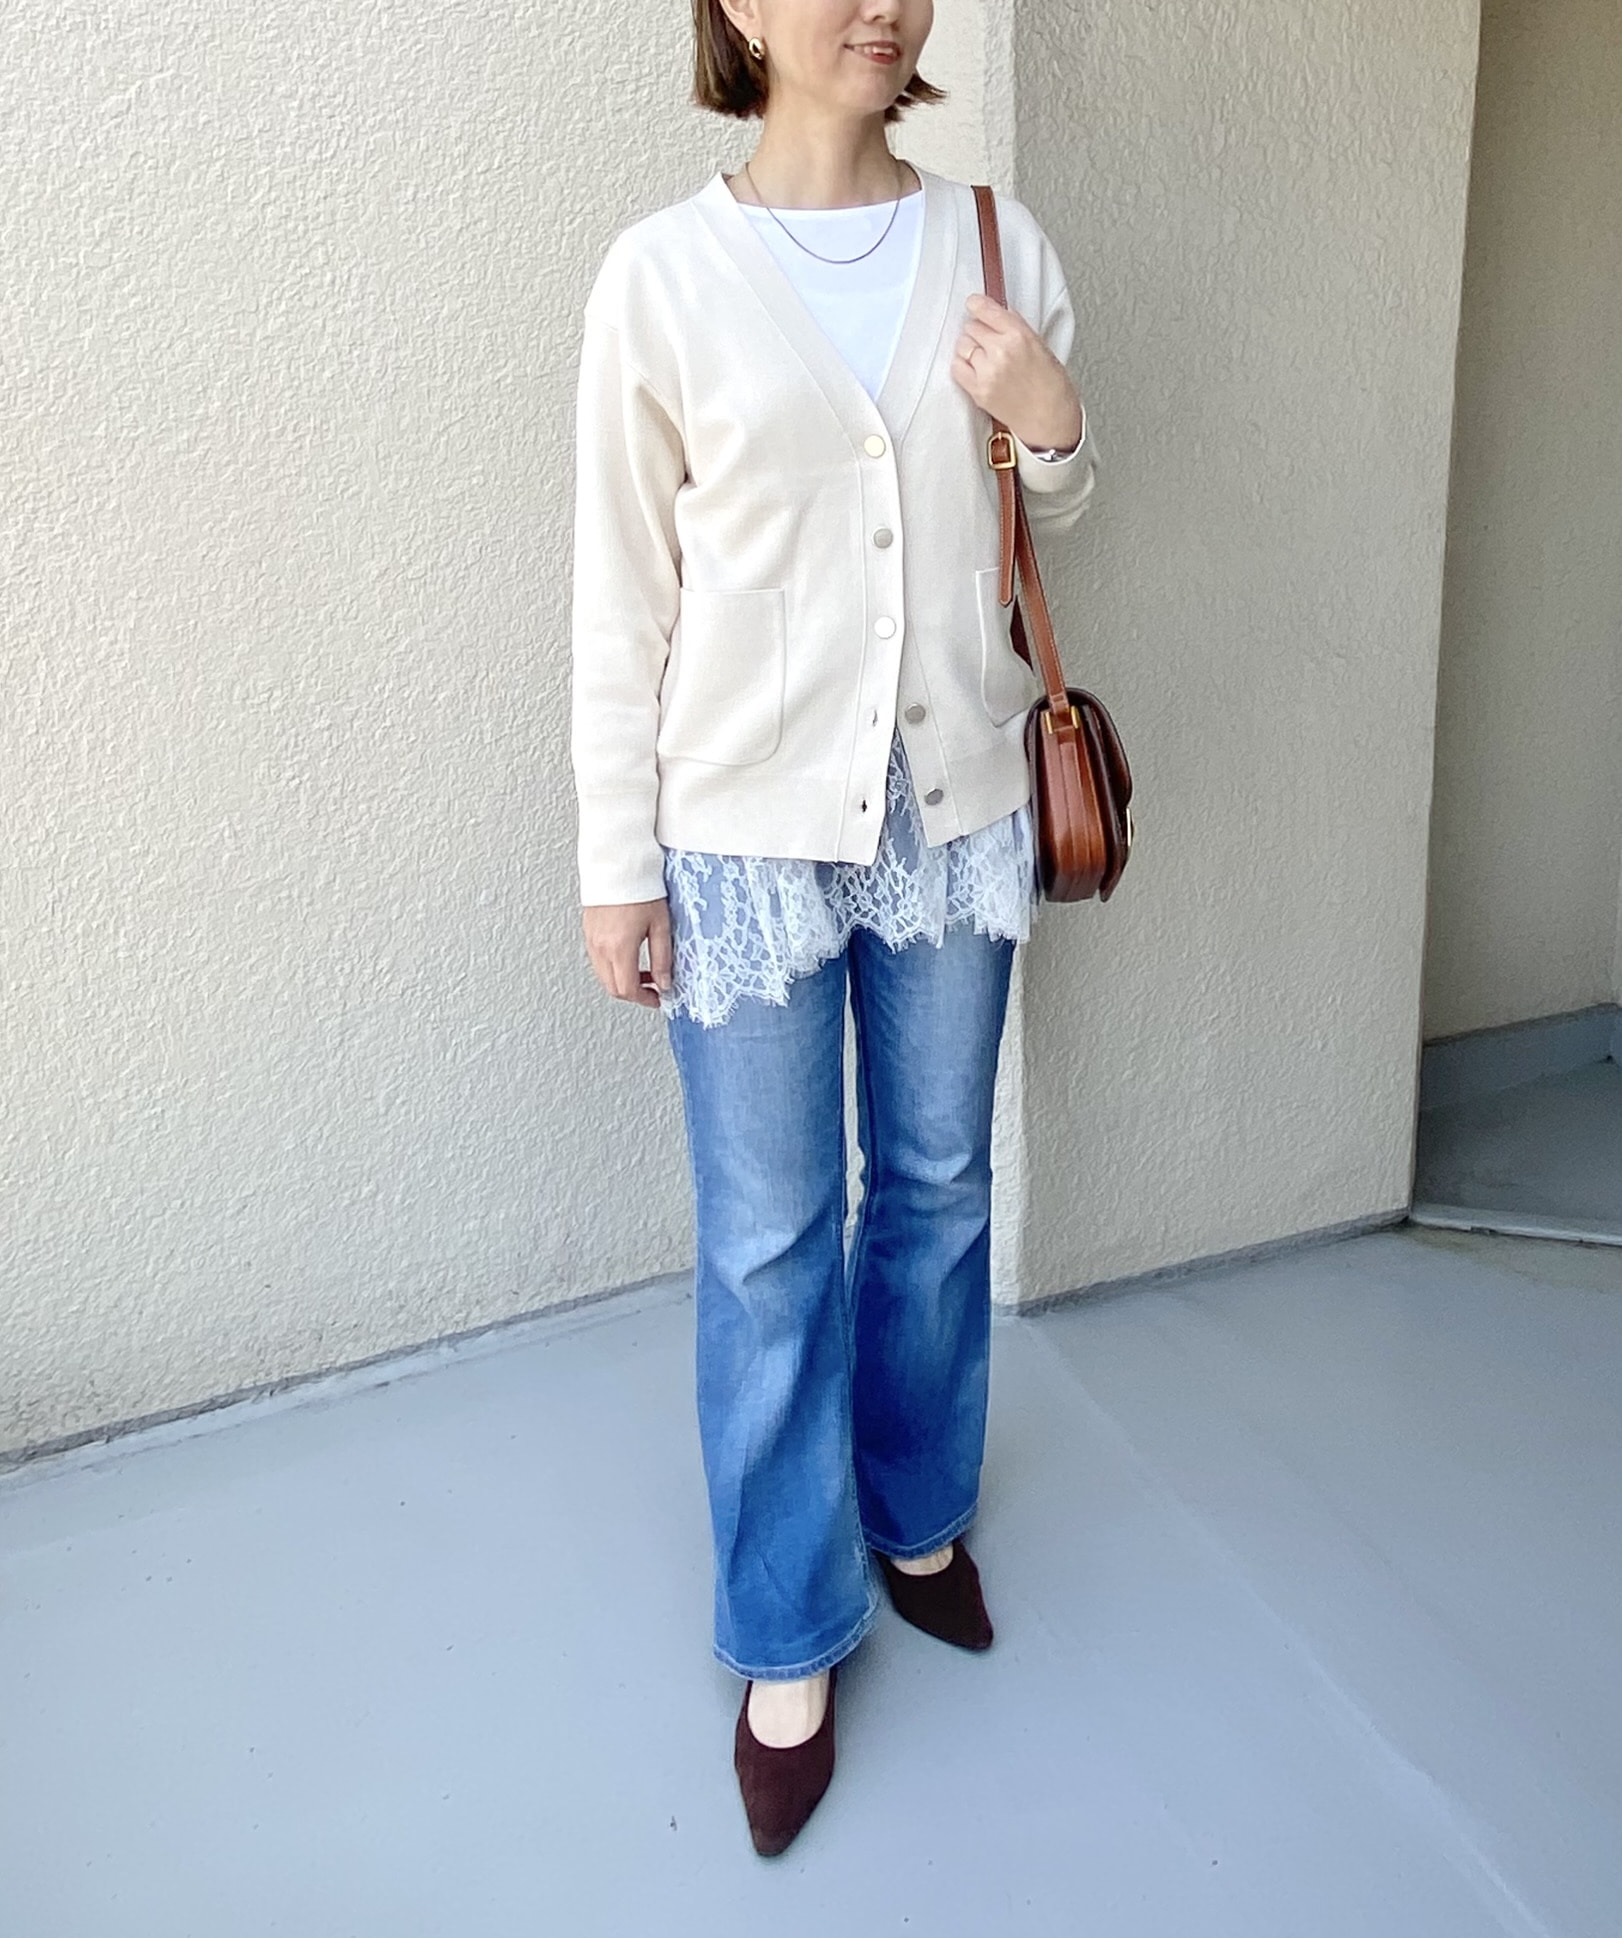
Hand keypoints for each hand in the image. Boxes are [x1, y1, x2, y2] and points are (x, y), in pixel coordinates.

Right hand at [582, 898, 671, 1008]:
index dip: (645, 999)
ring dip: (622, 980)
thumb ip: (662, 958)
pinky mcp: (588, 932)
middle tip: (652, 988)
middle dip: (633, 993)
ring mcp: (591, 940)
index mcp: (619, 947)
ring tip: (643, 971)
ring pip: (603, 975)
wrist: (617, 864)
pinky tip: (628, 956)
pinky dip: (613, 967)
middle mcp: (601, 947)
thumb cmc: (639, 888)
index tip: (658, 998)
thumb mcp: (660, 925)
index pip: (627, 989)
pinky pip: (598, 960)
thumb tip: (665, 982)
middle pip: (612, 988)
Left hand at [951, 291, 1082, 452]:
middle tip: (989, 340)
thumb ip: (1016, 327)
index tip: (973, 304)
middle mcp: (1001, 351)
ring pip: (962, 345)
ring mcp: (987, 372)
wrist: (1050, 419)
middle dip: (978, 330)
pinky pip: (957, 367)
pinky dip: (963, 365)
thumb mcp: (1040, 345)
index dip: (977, 305)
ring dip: (970, 348)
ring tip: (985, 357)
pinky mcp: (978, 390)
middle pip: (971, 327)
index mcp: (1019, 335)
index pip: (985, 310)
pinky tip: (975, 368)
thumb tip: (997, 314)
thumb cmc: (1051, 385)